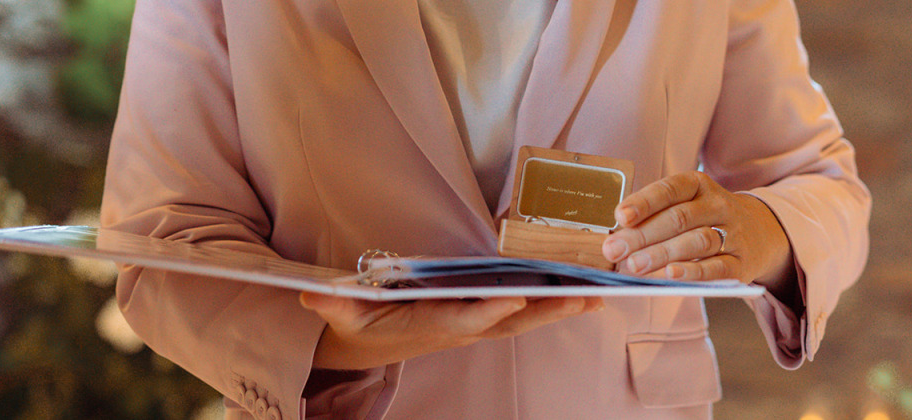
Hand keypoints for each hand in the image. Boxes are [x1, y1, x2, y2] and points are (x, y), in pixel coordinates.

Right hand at [300, 293, 603, 369]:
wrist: (368, 342)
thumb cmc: (359, 322)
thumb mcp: (342, 313)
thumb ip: (333, 304)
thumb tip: (311, 296)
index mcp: (430, 325)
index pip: (464, 319)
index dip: (490, 310)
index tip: (518, 297)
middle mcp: (460, 329)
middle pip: (510, 322)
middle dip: (548, 312)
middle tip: (586, 298)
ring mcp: (474, 326)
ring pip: (525, 320)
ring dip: (561, 310)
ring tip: (599, 296)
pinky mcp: (482, 320)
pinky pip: (524, 313)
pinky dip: (554, 304)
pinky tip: (585, 296)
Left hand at [601, 171, 793, 287]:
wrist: (760, 232)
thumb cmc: (705, 219)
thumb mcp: (685, 205)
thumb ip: (653, 218)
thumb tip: (616, 239)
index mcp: (698, 185)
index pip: (670, 189)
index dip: (644, 202)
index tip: (620, 216)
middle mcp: (718, 205)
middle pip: (679, 218)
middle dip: (643, 235)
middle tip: (616, 250)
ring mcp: (732, 233)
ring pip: (696, 241)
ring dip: (663, 254)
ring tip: (635, 265)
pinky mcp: (741, 263)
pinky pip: (717, 267)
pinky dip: (693, 272)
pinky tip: (671, 275)